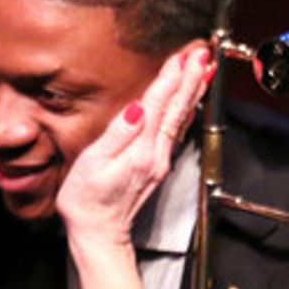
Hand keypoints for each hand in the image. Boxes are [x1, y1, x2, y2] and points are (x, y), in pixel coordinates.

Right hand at [57, 45, 209, 246]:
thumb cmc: (87, 201)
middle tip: (201, 53)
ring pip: (181, 120)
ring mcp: (160, 162)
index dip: (169, 79)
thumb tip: (138, 109)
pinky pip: (176, 132)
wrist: (98, 234)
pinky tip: (187, 102)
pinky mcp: (157, 168)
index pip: (158, 105)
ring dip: (191, 93)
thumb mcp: (93, 164)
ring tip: (202, 70)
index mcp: (140, 151)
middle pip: (177, 111)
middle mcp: (156, 156)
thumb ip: (118, 134)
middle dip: (189, 80)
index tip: (180, 56)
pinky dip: (184, 111)